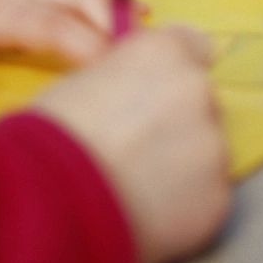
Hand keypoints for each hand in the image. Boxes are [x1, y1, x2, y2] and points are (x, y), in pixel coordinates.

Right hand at [32, 27, 229, 262]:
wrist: (45, 209)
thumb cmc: (48, 140)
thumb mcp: (83, 81)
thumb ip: (126, 77)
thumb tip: (135, 90)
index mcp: (165, 53)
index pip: (194, 45)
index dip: (172, 72)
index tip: (154, 95)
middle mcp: (199, 91)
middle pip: (201, 102)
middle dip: (177, 122)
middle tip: (136, 151)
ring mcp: (213, 146)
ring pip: (207, 151)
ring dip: (183, 166)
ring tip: (136, 191)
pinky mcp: (217, 198)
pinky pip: (206, 197)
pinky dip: (184, 207)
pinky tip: (145, 217)